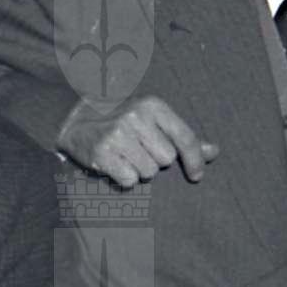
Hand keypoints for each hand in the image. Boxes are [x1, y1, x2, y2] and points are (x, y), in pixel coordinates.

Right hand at [57, 94, 217, 188]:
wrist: (73, 118)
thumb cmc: (120, 120)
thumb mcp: (152, 119)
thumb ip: (181, 136)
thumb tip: (213, 151)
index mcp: (152, 105)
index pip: (184, 137)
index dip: (195, 160)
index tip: (197, 176)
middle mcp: (135, 117)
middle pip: (166, 160)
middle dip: (155, 161)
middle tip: (138, 150)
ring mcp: (117, 135)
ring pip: (148, 172)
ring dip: (138, 170)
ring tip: (124, 155)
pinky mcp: (102, 153)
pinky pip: (129, 181)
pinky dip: (123, 178)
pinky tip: (113, 163)